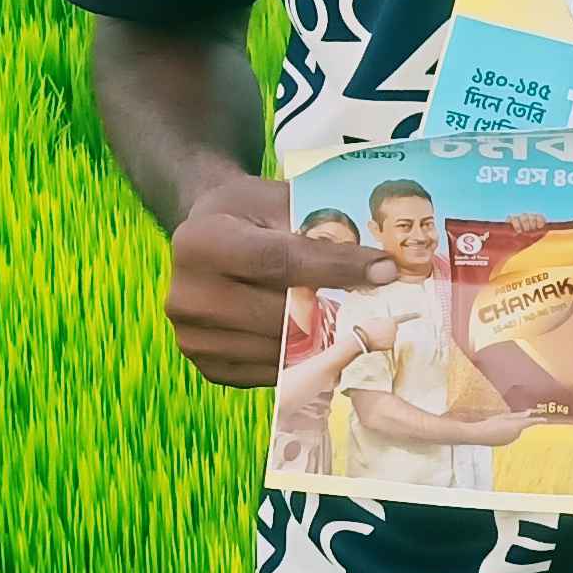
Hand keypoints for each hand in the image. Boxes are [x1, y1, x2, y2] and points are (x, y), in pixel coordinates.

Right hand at [163, 167, 396, 389]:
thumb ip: (316, 227)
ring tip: (347, 319)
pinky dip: (299, 358)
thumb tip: (380, 265)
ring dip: (321, 339)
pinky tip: (316, 337)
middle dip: (335, 308)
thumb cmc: (247, 215)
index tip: (385, 269)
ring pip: (278, 349)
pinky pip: (268, 372)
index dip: (337, 267)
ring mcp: (193, 337)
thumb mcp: (274, 200)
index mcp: (201, 242)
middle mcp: (187, 294)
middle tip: (379, 302)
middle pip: (280, 313)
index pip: (280, 261)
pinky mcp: (206, 365)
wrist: (203, 240)